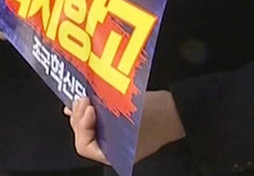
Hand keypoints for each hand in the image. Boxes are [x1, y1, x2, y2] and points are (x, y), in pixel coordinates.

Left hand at [67, 91, 184, 164]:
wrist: (175, 111)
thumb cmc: (156, 116)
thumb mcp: (128, 116)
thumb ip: (103, 115)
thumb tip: (83, 106)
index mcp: (114, 155)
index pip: (85, 146)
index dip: (83, 127)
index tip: (89, 110)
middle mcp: (109, 149)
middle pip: (82, 135)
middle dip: (79, 117)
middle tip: (83, 99)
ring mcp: (110, 138)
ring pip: (85, 127)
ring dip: (80, 112)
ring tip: (82, 98)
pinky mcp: (112, 127)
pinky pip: (93, 121)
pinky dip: (85, 111)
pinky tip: (82, 101)